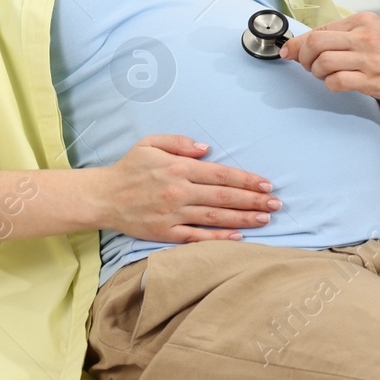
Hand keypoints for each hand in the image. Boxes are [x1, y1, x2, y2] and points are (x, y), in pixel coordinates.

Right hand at [91, 134, 279, 242]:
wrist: (103, 197)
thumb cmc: (129, 168)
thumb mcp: (150, 143)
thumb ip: (179, 142)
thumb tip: (206, 149)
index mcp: (178, 168)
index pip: (221, 175)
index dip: (246, 180)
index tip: (266, 184)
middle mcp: (179, 191)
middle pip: (224, 197)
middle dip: (253, 200)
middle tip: (276, 204)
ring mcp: (174, 214)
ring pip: (215, 218)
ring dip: (243, 219)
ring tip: (265, 219)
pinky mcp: (166, 233)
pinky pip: (197, 237)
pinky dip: (218, 237)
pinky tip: (238, 237)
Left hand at [280, 12, 379, 108]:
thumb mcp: (375, 32)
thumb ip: (345, 35)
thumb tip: (310, 43)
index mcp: (363, 21)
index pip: (320, 29)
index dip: (299, 42)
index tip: (290, 50)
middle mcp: (365, 37)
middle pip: (316, 42)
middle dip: (302, 56)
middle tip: (304, 64)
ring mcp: (369, 59)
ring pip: (323, 62)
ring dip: (316, 72)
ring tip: (323, 75)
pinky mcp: (373, 81)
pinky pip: (337, 81)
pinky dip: (330, 84)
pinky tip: (336, 84)